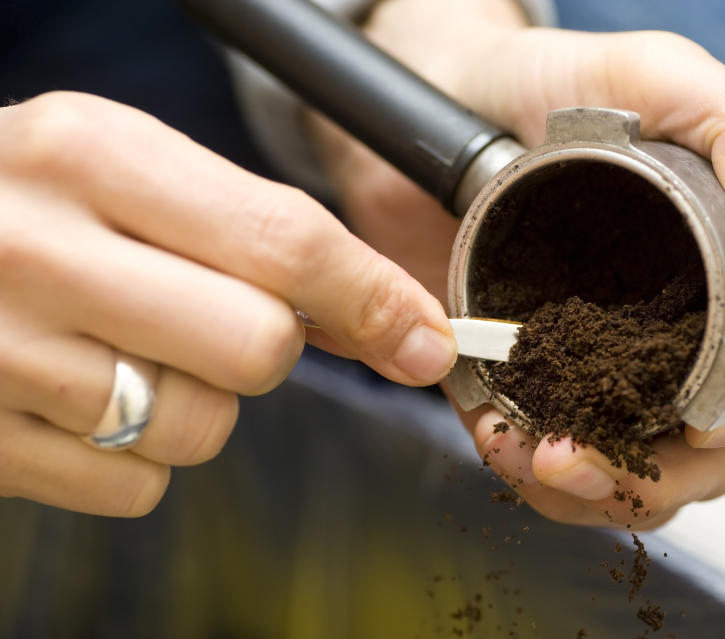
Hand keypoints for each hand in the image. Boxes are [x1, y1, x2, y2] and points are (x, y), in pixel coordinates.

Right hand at [0, 92, 455, 516]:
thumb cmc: (32, 205)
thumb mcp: (132, 175)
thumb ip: (259, 234)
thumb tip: (396, 322)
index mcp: (91, 154)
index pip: (285, 241)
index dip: (376, 299)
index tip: (427, 340)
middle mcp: (37, 248)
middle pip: (259, 348)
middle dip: (265, 346)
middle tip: (207, 317)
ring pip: (202, 428)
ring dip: (196, 401)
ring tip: (124, 349)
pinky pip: (137, 486)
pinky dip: (136, 455)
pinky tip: (82, 397)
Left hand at [306, 0, 724, 527]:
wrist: (448, 107)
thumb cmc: (561, 86)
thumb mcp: (660, 76)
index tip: (718, 409)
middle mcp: (700, 341)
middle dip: (663, 474)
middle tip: (575, 450)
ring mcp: (622, 376)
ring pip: (649, 479)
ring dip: (591, 490)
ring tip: (524, 451)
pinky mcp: (546, 391)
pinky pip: (561, 470)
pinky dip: (529, 471)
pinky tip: (494, 434)